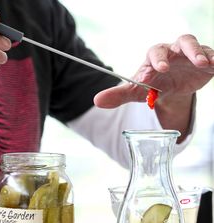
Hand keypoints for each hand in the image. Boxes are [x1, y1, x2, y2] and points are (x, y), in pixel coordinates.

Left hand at [94, 34, 213, 107]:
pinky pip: (212, 56)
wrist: (172, 87)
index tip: (148, 76)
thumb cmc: (153, 85)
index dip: (152, 63)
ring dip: (198, 52)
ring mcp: (190, 55)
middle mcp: (173, 52)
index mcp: (155, 58)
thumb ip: (119, 95)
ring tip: (202, 63)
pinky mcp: (205, 62)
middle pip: (176, 43)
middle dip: (174, 52)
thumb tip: (96, 101)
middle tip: (168, 66)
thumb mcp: (137, 92)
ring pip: (194, 45)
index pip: (153, 55)